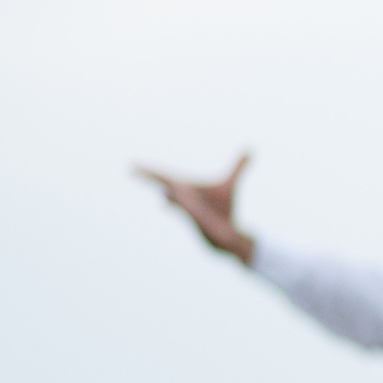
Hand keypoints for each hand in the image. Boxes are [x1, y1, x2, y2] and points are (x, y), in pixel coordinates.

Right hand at [135, 153, 256, 263]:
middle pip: (165, 184)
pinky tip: (172, 200)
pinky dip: (180, 206)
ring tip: (162, 186)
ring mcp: (190, 209)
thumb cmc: (224, 210)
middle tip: (132, 169)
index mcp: (186, 187)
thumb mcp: (231, 184)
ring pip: (176, 199)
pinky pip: (187, 211)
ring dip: (169, 193)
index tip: (134, 164)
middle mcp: (184, 198)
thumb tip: (250, 149)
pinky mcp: (198, 220)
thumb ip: (238, 166)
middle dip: (149, 177)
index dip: (150, 170)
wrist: (229, 233)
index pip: (165, 176)